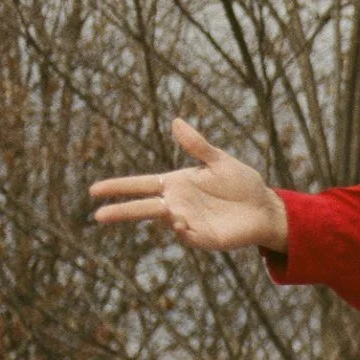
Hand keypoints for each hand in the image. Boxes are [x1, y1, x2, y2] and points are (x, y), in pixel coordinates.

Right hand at [89, 120, 288, 252]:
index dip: (119, 187)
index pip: (141, 185)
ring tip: (167, 211)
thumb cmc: (242, 183)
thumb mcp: (219, 161)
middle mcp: (177, 204)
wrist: (265, 207)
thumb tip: (176, 121)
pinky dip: (181, 230)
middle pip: (143, 208)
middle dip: (121, 211)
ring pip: (164, 221)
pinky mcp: (203, 238)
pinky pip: (186, 235)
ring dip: (161, 217)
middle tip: (98, 215)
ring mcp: (188, 222)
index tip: (95, 190)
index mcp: (176, 184)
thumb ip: (198, 145)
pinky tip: (181, 222)